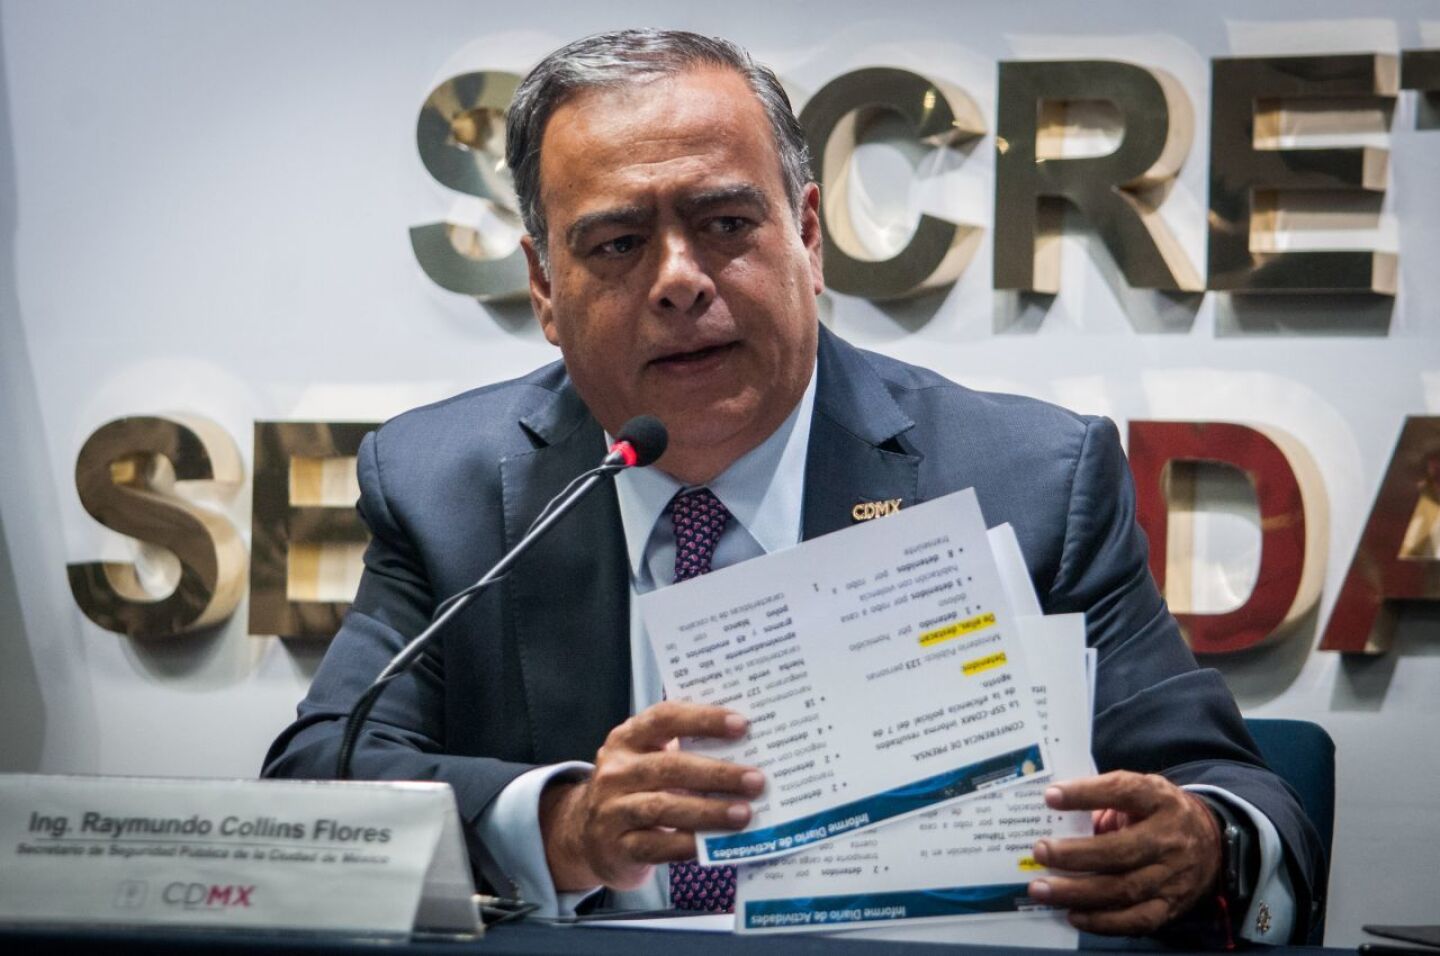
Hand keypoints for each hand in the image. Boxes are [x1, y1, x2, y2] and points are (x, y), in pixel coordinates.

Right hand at [538, 700, 763, 890]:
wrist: (589, 838)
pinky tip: (716, 843)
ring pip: (663, 807)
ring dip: (708, 811)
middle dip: (717, 773)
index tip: (742, 725)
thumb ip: (684, 751)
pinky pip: (657, 846)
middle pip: (669, 767)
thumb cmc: (635, 791)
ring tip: (743, 813)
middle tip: (755, 780)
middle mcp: (615, 771)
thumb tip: (746, 749)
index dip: (703, 719)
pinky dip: (689, 844)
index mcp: (627, 739)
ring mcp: (612, 810)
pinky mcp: (617, 848)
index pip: (665, 718)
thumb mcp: (648, 761)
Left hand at [1027, 771, 1221, 934]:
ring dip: (1078, 892)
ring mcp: (1172, 876)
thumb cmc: (1157, 813)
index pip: (1123, 791)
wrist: (1211, 842)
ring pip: (1124, 889)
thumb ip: (1103, 800)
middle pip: (1120, 850)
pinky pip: (1136, 920)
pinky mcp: (1171, 906)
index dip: (1086, 794)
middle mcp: (1169, 838)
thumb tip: (1053, 814)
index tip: (1050, 797)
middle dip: (1074, 854)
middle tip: (1040, 852)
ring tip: (1042, 889)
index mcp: (1158, 799)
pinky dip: (1103, 922)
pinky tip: (1073, 914)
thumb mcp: (1139, 793)